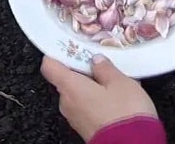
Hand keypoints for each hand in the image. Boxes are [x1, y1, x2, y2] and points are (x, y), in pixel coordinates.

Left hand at [40, 54, 157, 141]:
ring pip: (77, 94)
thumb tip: (96, 60)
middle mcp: (67, 103)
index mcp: (70, 87)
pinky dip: (96, 99)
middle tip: (100, 62)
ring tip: (113, 80)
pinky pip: (86, 107)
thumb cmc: (124, 112)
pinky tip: (115, 98)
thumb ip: (105, 68)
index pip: (50, 66)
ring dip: (91, 85)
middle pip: (65, 80)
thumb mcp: (120, 82)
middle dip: (81, 70)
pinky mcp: (86, 128)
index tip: (68, 46)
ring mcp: (75, 118)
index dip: (56, 54)